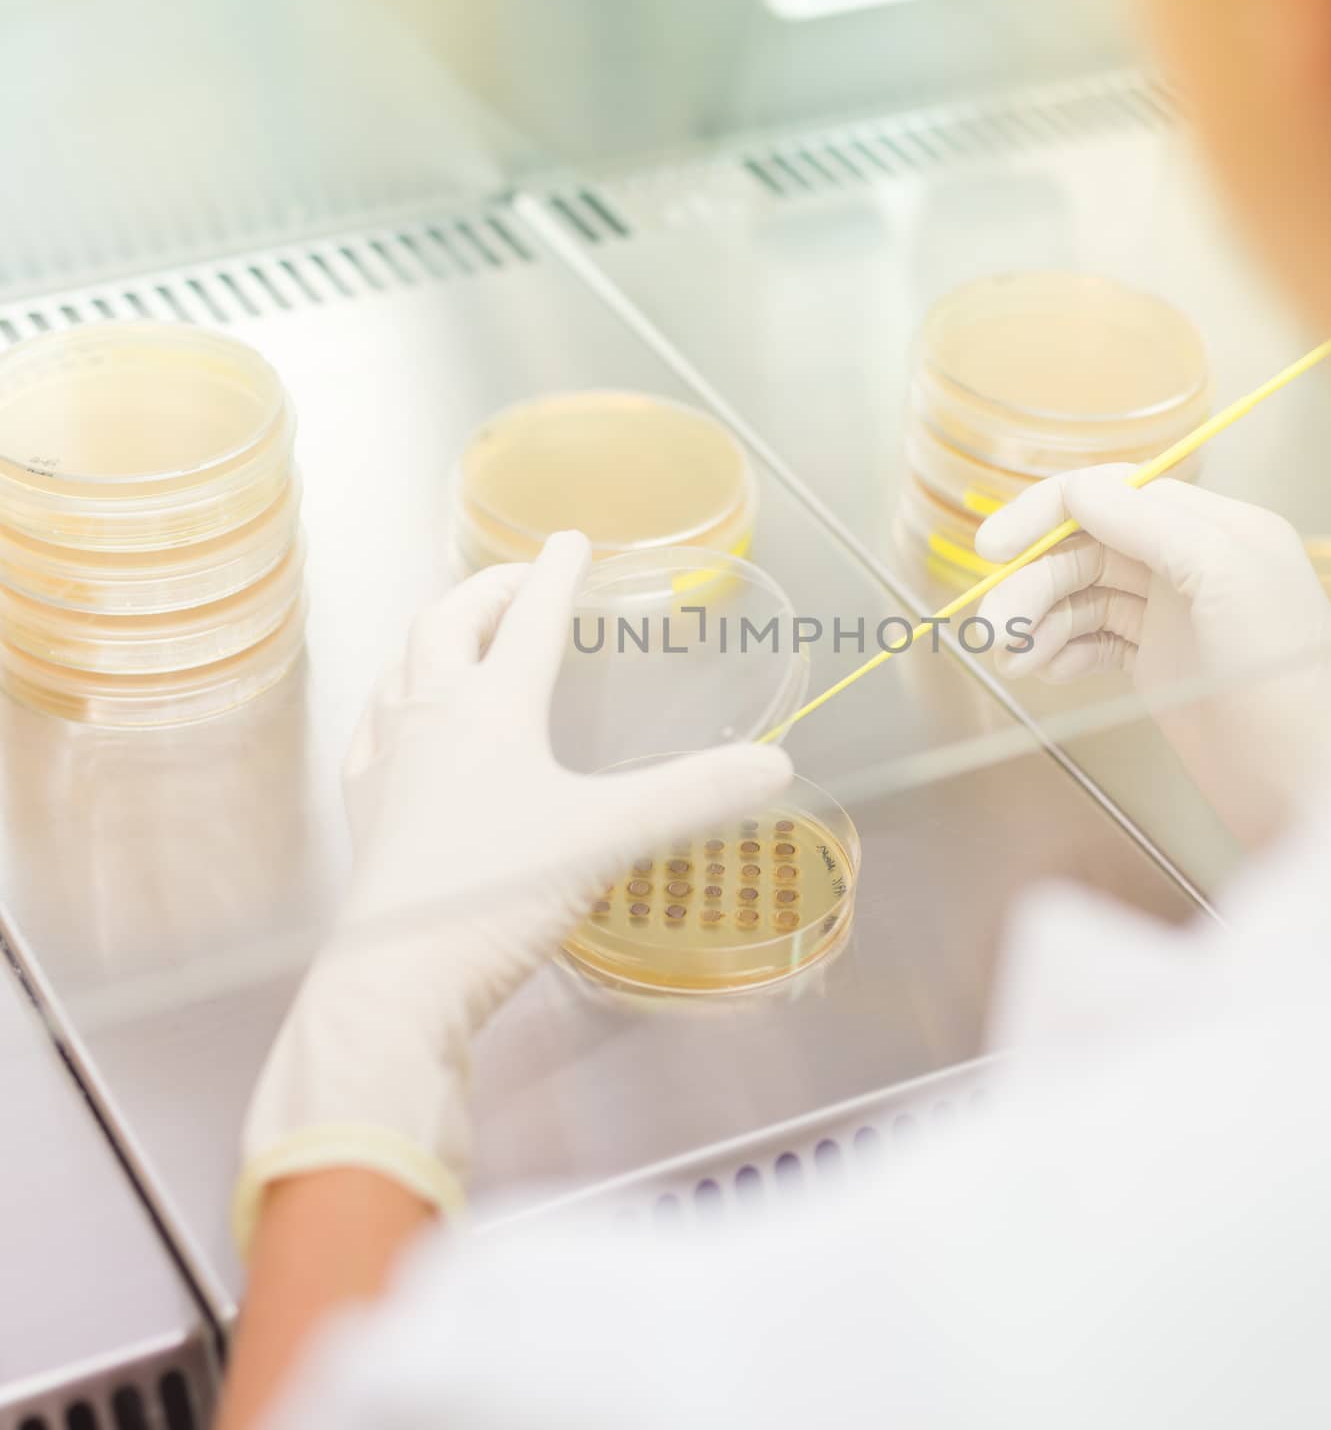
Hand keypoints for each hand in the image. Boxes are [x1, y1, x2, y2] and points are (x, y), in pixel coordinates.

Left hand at [235, 533, 793, 1253]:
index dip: (557, 575)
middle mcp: (433, 717)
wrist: (400, 976)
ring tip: (458, 633)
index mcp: (492, 708)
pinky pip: (373, 729)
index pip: (530, 621)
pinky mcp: (365, 810)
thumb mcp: (609, 836)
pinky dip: (395, 703)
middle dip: (487, 590)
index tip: (574, 542)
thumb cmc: (499, 891)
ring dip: (434, 636)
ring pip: (401, 667)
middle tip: (520, 581)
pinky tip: (400, 722)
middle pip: (448, 624)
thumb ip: (693, 795)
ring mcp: (389, 761)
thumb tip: (776, 764)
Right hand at [976, 466, 1330, 847]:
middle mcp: (1189, 562)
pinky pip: (1091, 638)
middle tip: (993, 632)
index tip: (992, 546)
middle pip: (1086, 548)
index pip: (1112, 494)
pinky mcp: (1157, 662)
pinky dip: (1060, 650)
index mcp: (1213, 528)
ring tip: (1014, 663)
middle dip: (1033, 583)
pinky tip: (1045, 671)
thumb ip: (1152, 523)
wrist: (1306, 780)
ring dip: (1038, 622)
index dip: (1045, 512)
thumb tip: (1079, 489)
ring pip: (1082, 595)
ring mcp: (1171, 614)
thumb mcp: (1225, 575)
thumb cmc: (1282, 674)